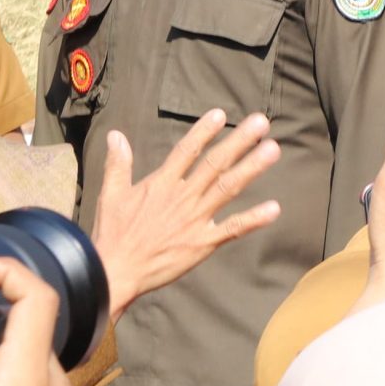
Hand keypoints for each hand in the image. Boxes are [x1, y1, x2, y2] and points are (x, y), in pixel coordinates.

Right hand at [93, 110, 282, 319]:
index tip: (221, 113)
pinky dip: (253, 219)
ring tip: (272, 149)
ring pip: (228, 188)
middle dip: (239, 141)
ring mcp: (195, 219)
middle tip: (262, 122)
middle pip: (215, 163)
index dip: (204, 131)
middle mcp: (182, 197)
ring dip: (251, 168)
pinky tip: (274, 208)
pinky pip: (232, 229)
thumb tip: (116, 135)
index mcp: (161, 184)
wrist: (115, 272)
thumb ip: (118, 164)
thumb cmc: (112, 234)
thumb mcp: (110, 194)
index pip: (186, 150)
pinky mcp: (202, 243)